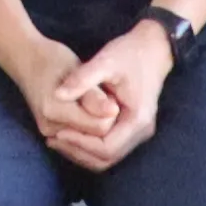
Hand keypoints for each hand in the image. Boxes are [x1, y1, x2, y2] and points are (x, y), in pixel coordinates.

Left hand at [34, 20, 170, 169]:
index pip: (106, 148)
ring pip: (108, 157)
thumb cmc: (129, 53)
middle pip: (107, 158)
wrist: (153, 47)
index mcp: (137, 119)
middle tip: (52, 140)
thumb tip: (56, 95)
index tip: (58, 133)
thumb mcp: (105, 61)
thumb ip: (82, 78)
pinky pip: (110, 147)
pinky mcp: (132, 128)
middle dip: (78, 151)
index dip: (80, 143)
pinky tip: (71, 134)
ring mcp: (138, 132)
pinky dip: (90, 146)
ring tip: (57, 139)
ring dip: (82, 152)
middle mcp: (141, 131)